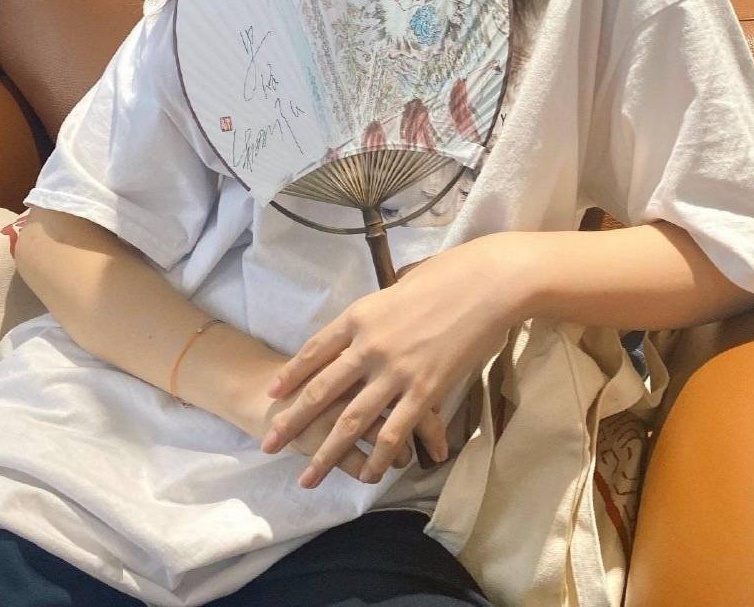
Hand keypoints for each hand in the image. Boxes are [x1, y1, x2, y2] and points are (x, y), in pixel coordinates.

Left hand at [259, 236, 515, 488]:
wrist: (484, 285)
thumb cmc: (446, 276)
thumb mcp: (397, 288)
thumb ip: (377, 311)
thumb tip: (369, 322)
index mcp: (359, 316)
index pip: (315, 350)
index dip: (292, 373)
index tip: (273, 391)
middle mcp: (368, 346)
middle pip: (321, 390)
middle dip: (292, 420)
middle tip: (269, 444)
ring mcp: (395, 371)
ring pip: (351, 420)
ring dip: (326, 453)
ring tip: (307, 478)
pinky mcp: (424, 391)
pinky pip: (395, 432)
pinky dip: (379, 457)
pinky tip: (368, 475)